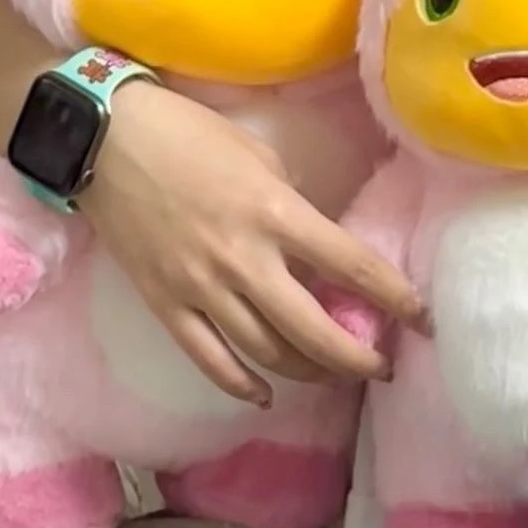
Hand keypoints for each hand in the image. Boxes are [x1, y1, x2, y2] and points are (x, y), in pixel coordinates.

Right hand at [76, 81, 422, 405]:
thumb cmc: (187, 133)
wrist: (105, 140)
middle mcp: (245, 260)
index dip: (397, 298)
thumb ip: (290, 206)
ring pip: (266, 353)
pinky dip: (240, 384)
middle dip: (358, 358)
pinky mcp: (165, 304)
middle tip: (381, 366)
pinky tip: (263, 394)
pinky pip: (209, 359)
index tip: (423, 320)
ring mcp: (201, 289)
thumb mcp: (258, 155)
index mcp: (276, 213)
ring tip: (331, 374)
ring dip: (307, 372)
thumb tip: (311, 245)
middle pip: (315, 331)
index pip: (352, 266)